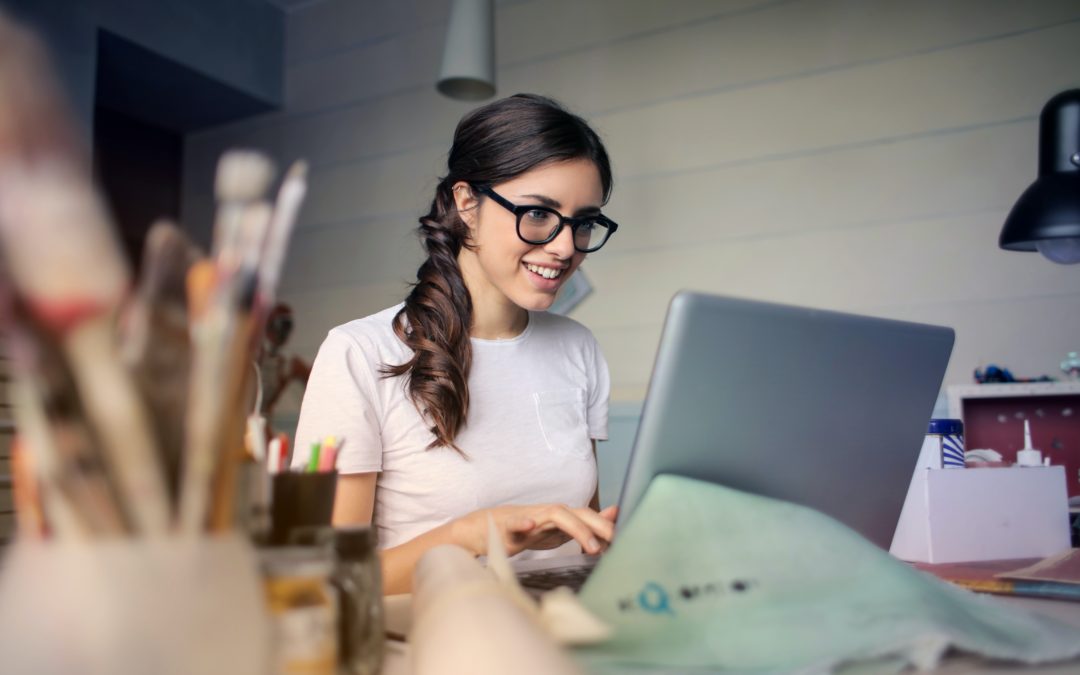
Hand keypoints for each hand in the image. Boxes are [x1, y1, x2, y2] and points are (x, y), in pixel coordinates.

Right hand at [454, 504, 617, 557]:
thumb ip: (585, 524)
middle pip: (578, 513)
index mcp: (562, 517)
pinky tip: (530, 527)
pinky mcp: (508, 526)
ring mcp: (530, 517)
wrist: (488, 529)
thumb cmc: (527, 530)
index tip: (625, 540)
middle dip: (599, 526)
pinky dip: (522, 523)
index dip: (607, 527)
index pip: (589, 517)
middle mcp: (549, 513)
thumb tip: (615, 514)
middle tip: (616, 541)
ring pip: (555, 515)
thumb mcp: (560, 530)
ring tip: (590, 546)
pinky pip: (516, 523)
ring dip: (575, 528)